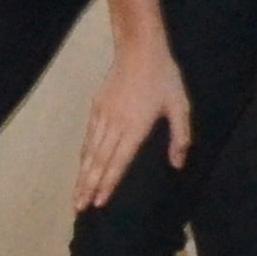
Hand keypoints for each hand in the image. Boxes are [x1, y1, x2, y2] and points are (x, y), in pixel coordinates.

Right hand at [75, 35, 189, 209]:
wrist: (139, 48)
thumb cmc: (163, 77)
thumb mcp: (180, 105)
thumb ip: (180, 136)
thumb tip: (178, 164)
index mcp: (136, 127)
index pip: (119, 162)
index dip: (108, 183)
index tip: (99, 202)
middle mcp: (115, 125)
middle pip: (99, 161)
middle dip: (88, 186)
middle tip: (79, 207)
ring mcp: (103, 115)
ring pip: (90, 150)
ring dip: (82, 173)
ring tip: (76, 193)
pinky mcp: (97, 106)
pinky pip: (89, 135)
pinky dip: (84, 153)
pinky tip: (82, 164)